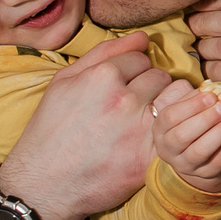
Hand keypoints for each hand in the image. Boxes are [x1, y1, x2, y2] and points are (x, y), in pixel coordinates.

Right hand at [0, 32, 162, 219]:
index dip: (132, 72)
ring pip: (174, 101)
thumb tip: (143, 37)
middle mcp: (125, 99)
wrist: (43, 182)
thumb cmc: (50, 129)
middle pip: (160, 77)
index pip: (140, 59)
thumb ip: (104, 53)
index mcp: (103, 76)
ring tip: (143, 119)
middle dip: (150, 87)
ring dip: (164, 106)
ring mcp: (140, 129)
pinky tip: (152, 138)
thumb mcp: (64, 82)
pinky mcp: (149, 156)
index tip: (121, 87)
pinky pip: (177, 131)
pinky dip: (169, 132)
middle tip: (132, 105)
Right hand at [149, 82, 220, 190]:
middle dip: (206, 119)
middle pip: (184, 135)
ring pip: (202, 150)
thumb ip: (196, 98)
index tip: (211, 95)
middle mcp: (169, 150)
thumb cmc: (193, 126)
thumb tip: (213, 87)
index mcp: (161, 130)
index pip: (170, 117)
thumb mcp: (187, 112)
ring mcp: (188, 165)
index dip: (191, 106)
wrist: (199, 160)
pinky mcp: (207, 173)